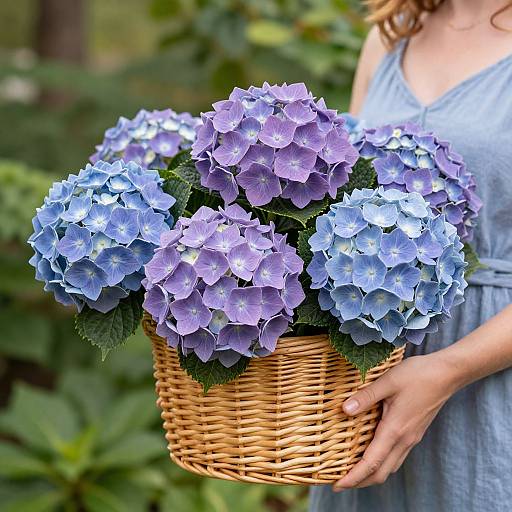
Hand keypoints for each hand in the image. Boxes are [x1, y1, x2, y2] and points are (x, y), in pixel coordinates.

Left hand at [333, 352, 460, 490]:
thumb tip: (344, 409)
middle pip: (381, 473)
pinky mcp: (414, 433)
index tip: (336, 485)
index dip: (353, 477)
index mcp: (395, 430)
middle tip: (338, 483)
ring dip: (370, 475)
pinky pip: (396, 457)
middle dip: (359, 482)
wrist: (446, 374)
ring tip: (352, 472)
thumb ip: (365, 397)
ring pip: (390, 467)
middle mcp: (404, 439)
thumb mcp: (387, 381)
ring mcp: (411, 438)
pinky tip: (372, 455)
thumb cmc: (417, 375)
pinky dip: (381, 463)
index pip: (371, 463)